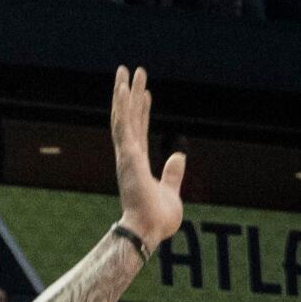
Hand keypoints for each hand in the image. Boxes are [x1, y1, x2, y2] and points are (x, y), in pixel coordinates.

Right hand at [111, 66, 184, 249]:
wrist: (149, 230)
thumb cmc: (157, 218)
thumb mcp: (171, 191)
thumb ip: (173, 173)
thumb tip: (178, 156)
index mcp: (137, 164)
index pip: (139, 130)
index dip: (141, 110)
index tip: (145, 92)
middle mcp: (128, 156)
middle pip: (129, 118)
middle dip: (131, 94)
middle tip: (132, 72)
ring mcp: (126, 155)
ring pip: (123, 117)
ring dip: (123, 93)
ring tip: (124, 71)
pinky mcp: (128, 156)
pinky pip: (123, 125)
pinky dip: (122, 106)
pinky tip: (123, 89)